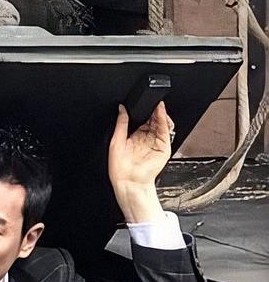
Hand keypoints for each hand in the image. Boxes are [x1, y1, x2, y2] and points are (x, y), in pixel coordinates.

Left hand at [108, 101, 172, 223]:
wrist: (127, 181)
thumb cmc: (119, 167)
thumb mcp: (115, 140)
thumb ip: (121, 123)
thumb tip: (121, 108)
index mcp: (135, 135)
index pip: (142, 118)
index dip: (142, 109)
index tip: (141, 100)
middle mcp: (146, 138)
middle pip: (152, 119)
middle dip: (152, 110)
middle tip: (150, 100)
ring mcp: (155, 143)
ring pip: (160, 124)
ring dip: (159, 113)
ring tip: (156, 104)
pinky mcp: (163, 148)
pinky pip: (165, 132)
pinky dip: (164, 121)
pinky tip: (160, 113)